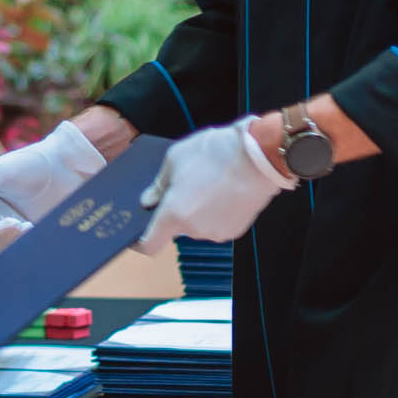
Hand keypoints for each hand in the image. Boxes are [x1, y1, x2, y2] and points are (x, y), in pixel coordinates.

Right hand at [0, 120, 105, 253]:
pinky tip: (34, 231)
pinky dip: (25, 248)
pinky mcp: (32, 240)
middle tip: (15, 222)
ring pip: (0, 251)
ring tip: (26, 226)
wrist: (68, 165)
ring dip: (10, 243)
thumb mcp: (0, 171)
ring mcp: (13, 232)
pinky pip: (21, 255)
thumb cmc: (30, 163)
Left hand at [134, 119, 296, 251]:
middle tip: (183, 186)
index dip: (140, 241)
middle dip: (175, 210)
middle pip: (176, 228)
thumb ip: (158, 184)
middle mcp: (194, 230)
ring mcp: (216, 233)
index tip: (137, 232)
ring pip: (197, 225)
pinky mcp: (236, 231)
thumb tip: (148, 200)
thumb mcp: (175, 158)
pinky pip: (216, 223)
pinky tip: (223, 190)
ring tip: (208, 183)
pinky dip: (215, 212)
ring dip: (197, 210)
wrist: (260, 156)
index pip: (149, 244)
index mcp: (174, 214)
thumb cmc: (215, 153)